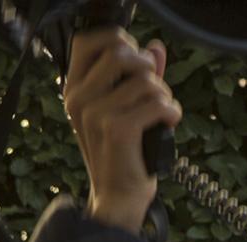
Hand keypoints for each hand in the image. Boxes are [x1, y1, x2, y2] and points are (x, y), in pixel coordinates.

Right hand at [64, 29, 182, 233]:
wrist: (117, 195)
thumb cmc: (124, 153)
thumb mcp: (125, 110)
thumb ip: (137, 77)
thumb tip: (155, 47)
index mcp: (75, 89)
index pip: (89, 41)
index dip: (120, 42)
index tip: (138, 62)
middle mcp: (79, 98)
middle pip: (122, 54)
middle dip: (149, 70)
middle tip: (156, 93)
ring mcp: (95, 113)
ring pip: (146, 81)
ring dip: (164, 96)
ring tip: (161, 115)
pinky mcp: (117, 129)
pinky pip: (157, 103)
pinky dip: (172, 112)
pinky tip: (168, 124)